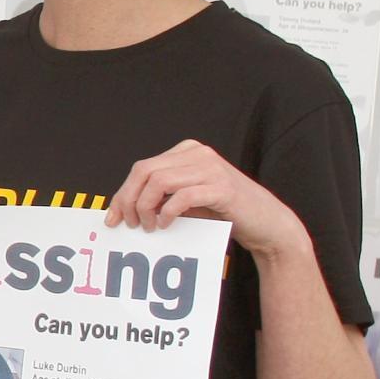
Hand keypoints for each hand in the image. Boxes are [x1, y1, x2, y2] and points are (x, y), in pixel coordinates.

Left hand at [105, 139, 302, 256]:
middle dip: (129, 200)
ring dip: (147, 208)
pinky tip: (167, 225)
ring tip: (150, 227)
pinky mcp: (222, 187)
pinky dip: (168, 212)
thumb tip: (121, 209)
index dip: (123, 193)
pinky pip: (182, 196)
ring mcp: (211, 168)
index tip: (113, 218)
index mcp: (186, 151)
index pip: (142, 168)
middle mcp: (198, 154)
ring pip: (159, 182)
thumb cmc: (223, 212)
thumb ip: (160, 195)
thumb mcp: (185, 199)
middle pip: (145, 172)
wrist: (266, 223)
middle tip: (130, 225)